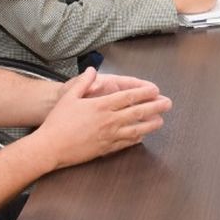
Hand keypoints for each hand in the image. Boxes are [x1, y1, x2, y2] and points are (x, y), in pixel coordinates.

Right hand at [33, 68, 171, 168]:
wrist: (50, 147)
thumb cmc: (57, 122)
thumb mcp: (69, 97)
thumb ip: (83, 82)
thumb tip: (92, 70)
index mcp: (101, 106)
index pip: (128, 97)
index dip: (144, 93)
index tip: (156, 90)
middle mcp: (109, 121)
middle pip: (138, 112)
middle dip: (155, 107)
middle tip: (168, 104)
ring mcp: (109, 136)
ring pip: (136, 129)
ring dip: (151, 124)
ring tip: (161, 121)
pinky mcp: (106, 149)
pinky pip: (125, 143)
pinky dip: (136, 139)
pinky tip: (142, 136)